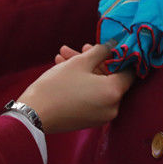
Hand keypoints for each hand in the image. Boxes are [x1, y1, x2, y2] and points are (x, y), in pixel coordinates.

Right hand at [17, 43, 134, 133]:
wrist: (33, 114)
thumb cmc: (58, 86)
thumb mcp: (80, 62)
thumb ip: (101, 50)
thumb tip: (114, 44)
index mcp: (114, 92)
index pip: (129, 71)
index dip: (120, 55)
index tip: (111, 45)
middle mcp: (112, 107)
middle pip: (110, 77)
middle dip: (96, 60)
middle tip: (83, 47)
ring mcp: (101, 115)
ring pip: (98, 85)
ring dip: (85, 69)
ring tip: (65, 54)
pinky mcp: (89, 119)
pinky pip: (92, 96)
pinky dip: (83, 82)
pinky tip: (64, 67)